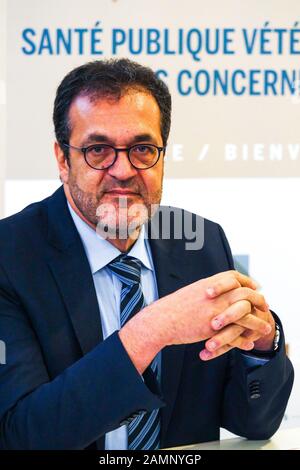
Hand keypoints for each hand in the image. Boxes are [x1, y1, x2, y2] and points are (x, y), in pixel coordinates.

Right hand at [119, 270, 268, 373]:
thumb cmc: (172, 308)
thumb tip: (212, 291)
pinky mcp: (214, 328)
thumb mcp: (190, 292)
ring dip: (258, 322)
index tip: (254, 286)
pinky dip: (243, 340)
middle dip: (258, 299)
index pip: (235, 277)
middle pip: (246, 292)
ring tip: (264, 327)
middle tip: (264, 306)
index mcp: (209, 284)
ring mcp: (215, 311)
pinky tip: (248, 344)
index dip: (247, 281)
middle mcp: (215, 295)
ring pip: (246, 314)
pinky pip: (236, 334)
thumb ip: (204, 291)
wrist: (161, 320)